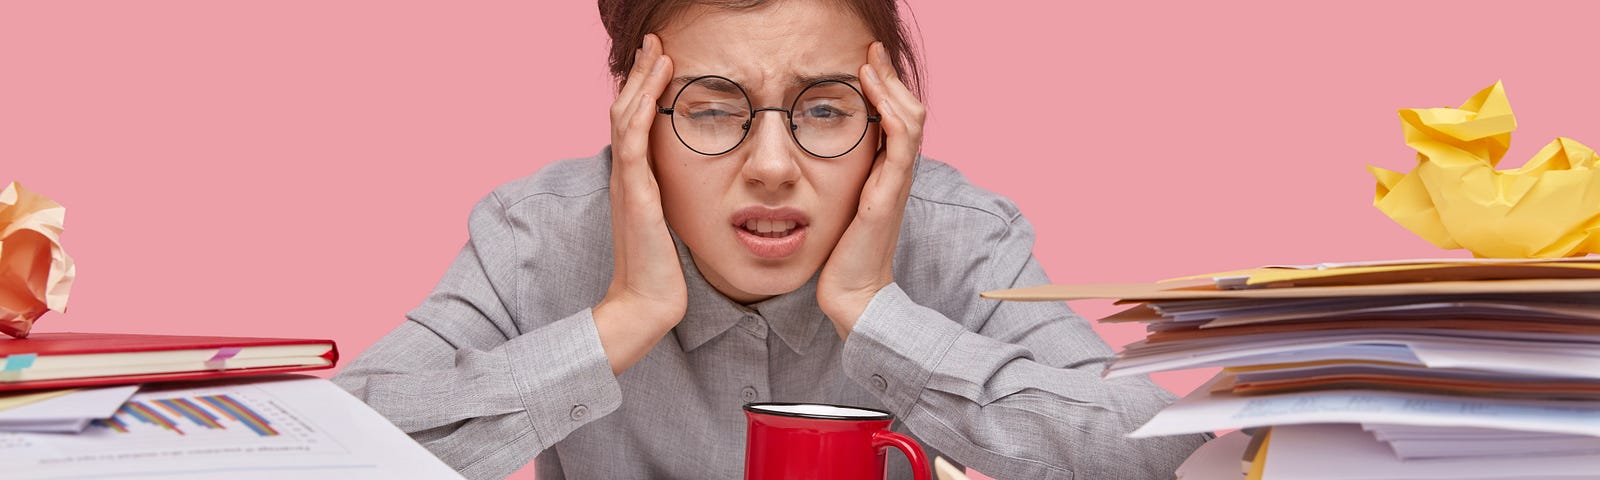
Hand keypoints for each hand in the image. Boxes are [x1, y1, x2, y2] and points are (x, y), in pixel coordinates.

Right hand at [593, 34, 683, 374]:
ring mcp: (627, 183)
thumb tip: (697, 195)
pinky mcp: (635, 193)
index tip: (661, 65)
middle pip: (626, 110)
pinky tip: (659, 80)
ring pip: (626, 115)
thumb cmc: (663, 274)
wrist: (646, 305)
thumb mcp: (670, 229)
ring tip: (657, 50)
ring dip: (642, 79)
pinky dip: (644, 103)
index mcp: (635, 183)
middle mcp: (626, 177)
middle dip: (641, 75)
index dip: (645, 93)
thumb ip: (676, 206)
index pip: (635, 125)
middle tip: (654, 43)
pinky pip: (634, 136)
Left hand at [817, 42, 925, 339]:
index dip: (884, 88)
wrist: (852, 294)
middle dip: (890, 77)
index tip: (865, 62)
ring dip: (890, 88)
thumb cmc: (840, 256)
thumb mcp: (837, 207)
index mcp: (886, 174)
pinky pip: (900, 147)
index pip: (896, 118)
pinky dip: (889, 116)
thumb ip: (834, 182)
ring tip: (871, 62)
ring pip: (909, 121)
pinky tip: (875, 98)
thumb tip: (808, 158)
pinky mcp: (887, 196)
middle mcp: (896, 175)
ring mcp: (895, 184)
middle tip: (871, 50)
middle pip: (909, 111)